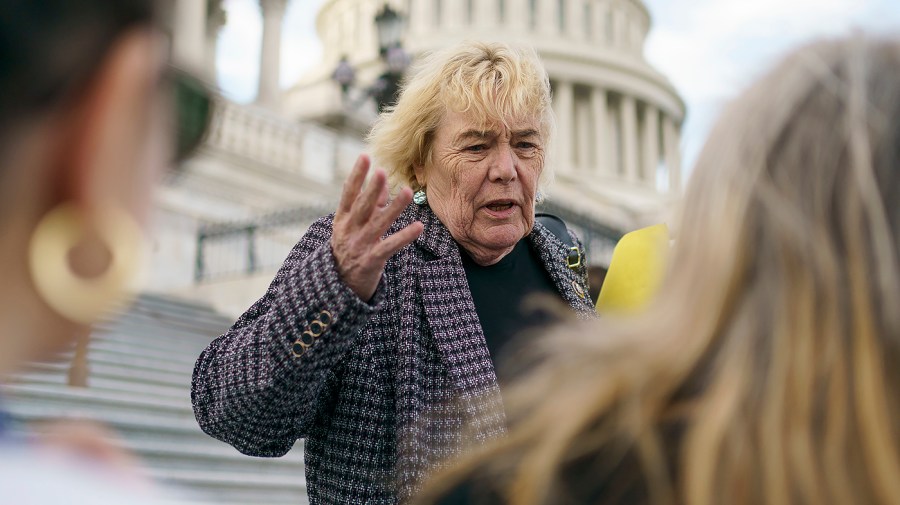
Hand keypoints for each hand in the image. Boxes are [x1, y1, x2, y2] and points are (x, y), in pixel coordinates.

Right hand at [331, 155, 423, 300]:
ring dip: (394, 207)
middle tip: (382, 171)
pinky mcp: (371, 262)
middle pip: (362, 207)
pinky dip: (404, 236)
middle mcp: (349, 231)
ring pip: (379, 224)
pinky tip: (418, 227)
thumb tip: (382, 183)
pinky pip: (390, 247)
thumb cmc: (349, 249)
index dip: (356, 176)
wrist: (339, 287)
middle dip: (372, 189)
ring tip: (407, 191)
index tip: (364, 157)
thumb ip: (369, 205)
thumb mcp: (353, 226)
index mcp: (342, 220)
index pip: (348, 194)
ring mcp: (359, 246)